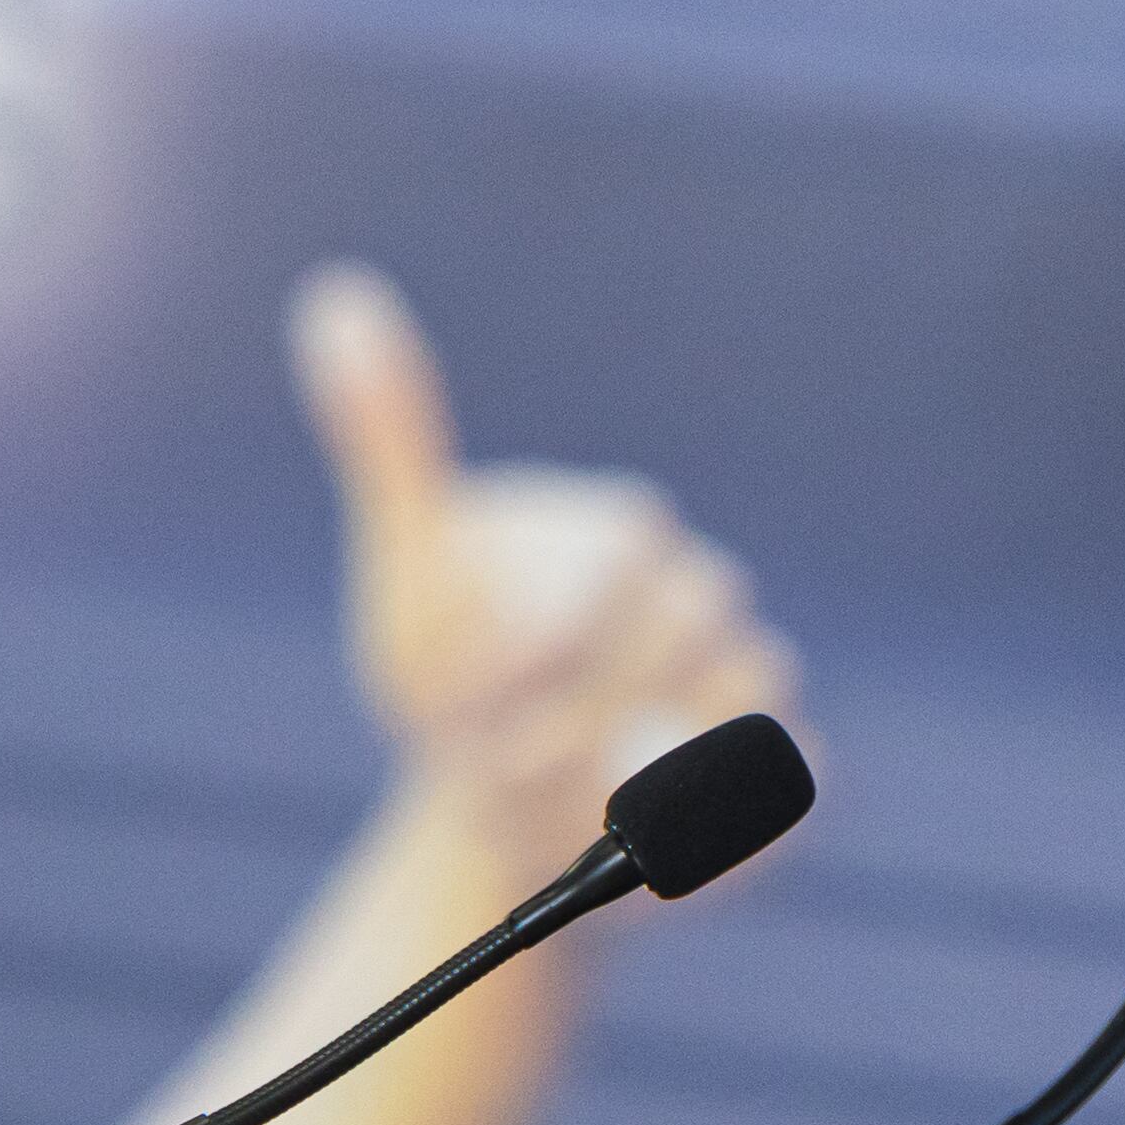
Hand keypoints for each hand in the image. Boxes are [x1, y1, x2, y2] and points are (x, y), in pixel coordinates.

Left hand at [295, 260, 801, 885]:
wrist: (496, 812)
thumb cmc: (451, 683)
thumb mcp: (406, 570)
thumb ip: (387, 438)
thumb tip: (335, 292)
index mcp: (626, 529)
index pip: (616, 556)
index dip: (535, 642)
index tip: (455, 708)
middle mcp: (706, 591)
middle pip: (681, 631)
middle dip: (576, 710)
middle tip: (484, 769)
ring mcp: (750, 680)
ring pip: (738, 703)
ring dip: (637, 768)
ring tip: (535, 805)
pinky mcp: (783, 772)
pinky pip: (790, 783)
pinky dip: (722, 814)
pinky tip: (631, 832)